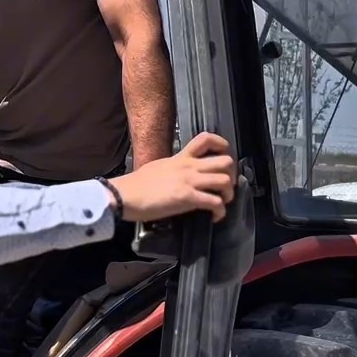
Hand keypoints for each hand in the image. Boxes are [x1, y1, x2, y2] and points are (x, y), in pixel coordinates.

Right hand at [109, 132, 237, 222]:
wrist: (125, 194)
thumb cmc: (137, 184)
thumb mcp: (159, 167)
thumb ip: (174, 168)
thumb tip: (180, 176)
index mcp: (181, 157)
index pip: (206, 139)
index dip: (223, 146)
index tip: (224, 158)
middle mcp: (189, 166)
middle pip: (225, 161)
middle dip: (231, 175)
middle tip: (224, 187)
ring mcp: (189, 181)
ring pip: (225, 181)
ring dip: (228, 194)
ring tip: (221, 202)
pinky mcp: (187, 198)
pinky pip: (215, 203)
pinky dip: (220, 212)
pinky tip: (214, 217)